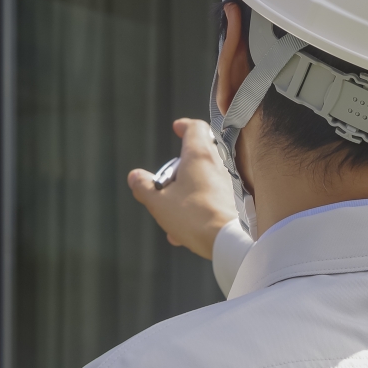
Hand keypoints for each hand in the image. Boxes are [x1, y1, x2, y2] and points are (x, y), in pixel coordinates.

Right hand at [127, 118, 236, 259]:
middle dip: (180, 167)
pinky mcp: (233, 201)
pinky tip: (182, 233)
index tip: (176, 128)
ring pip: (203, 179)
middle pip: (198, 155)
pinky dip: (196, 207)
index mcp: (199, 156)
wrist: (228, 241)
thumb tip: (135, 176)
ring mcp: (227, 183)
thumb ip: (144, 187)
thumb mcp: (159, 202)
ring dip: (185, 191)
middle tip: (166, 182)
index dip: (184, 126)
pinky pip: (211, 198)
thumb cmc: (193, 216)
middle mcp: (217, 164)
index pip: (196, 128)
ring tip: (170, 214)